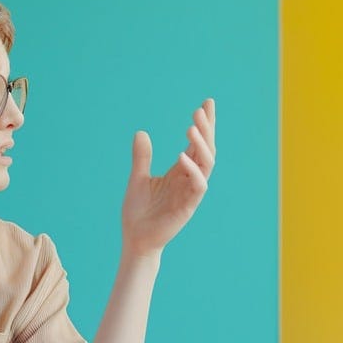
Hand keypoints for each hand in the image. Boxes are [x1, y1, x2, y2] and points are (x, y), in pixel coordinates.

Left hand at [121, 99, 216, 257]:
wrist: (135, 239)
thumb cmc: (139, 212)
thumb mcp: (137, 178)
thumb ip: (142, 157)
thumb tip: (141, 132)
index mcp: (181, 171)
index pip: (197, 144)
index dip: (204, 124)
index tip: (206, 103)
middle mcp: (190, 179)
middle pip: (206, 149)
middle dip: (207, 129)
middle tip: (202, 109)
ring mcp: (191, 192)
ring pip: (206, 164)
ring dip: (202, 145)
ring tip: (192, 127)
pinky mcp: (188, 206)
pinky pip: (197, 186)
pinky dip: (193, 170)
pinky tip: (183, 155)